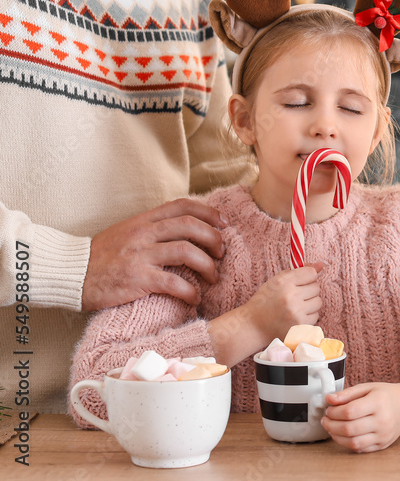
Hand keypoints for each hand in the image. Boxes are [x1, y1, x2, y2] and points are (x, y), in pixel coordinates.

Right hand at [83, 198, 226, 310]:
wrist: (70, 273)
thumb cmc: (101, 256)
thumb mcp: (126, 232)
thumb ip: (153, 228)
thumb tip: (184, 229)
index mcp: (143, 220)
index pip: (182, 206)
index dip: (208, 212)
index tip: (224, 223)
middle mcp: (144, 234)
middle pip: (190, 226)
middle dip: (214, 238)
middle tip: (222, 252)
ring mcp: (140, 256)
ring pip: (186, 251)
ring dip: (208, 265)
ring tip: (213, 277)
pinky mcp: (137, 279)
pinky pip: (173, 282)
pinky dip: (190, 290)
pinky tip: (195, 297)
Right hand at [242, 263, 322, 342]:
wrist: (254, 325)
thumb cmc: (266, 300)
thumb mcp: (277, 280)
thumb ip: (299, 271)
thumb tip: (321, 264)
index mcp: (283, 282)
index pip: (311, 273)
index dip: (308, 277)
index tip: (301, 281)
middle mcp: (291, 296)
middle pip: (316, 287)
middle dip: (309, 290)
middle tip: (296, 295)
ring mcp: (296, 312)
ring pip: (318, 301)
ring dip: (310, 302)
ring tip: (297, 305)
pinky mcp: (300, 325)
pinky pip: (316, 315)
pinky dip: (308, 315)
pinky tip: (296, 315)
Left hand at [322, 380, 399, 452]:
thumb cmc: (385, 395)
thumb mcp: (368, 387)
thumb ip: (347, 393)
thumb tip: (329, 399)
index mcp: (378, 402)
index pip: (350, 411)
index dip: (334, 412)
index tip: (329, 409)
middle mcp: (383, 420)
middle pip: (349, 428)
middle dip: (331, 425)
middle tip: (326, 419)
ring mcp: (383, 435)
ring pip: (353, 442)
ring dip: (336, 436)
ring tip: (331, 428)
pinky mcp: (382, 445)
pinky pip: (360, 449)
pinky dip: (347, 443)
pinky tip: (342, 435)